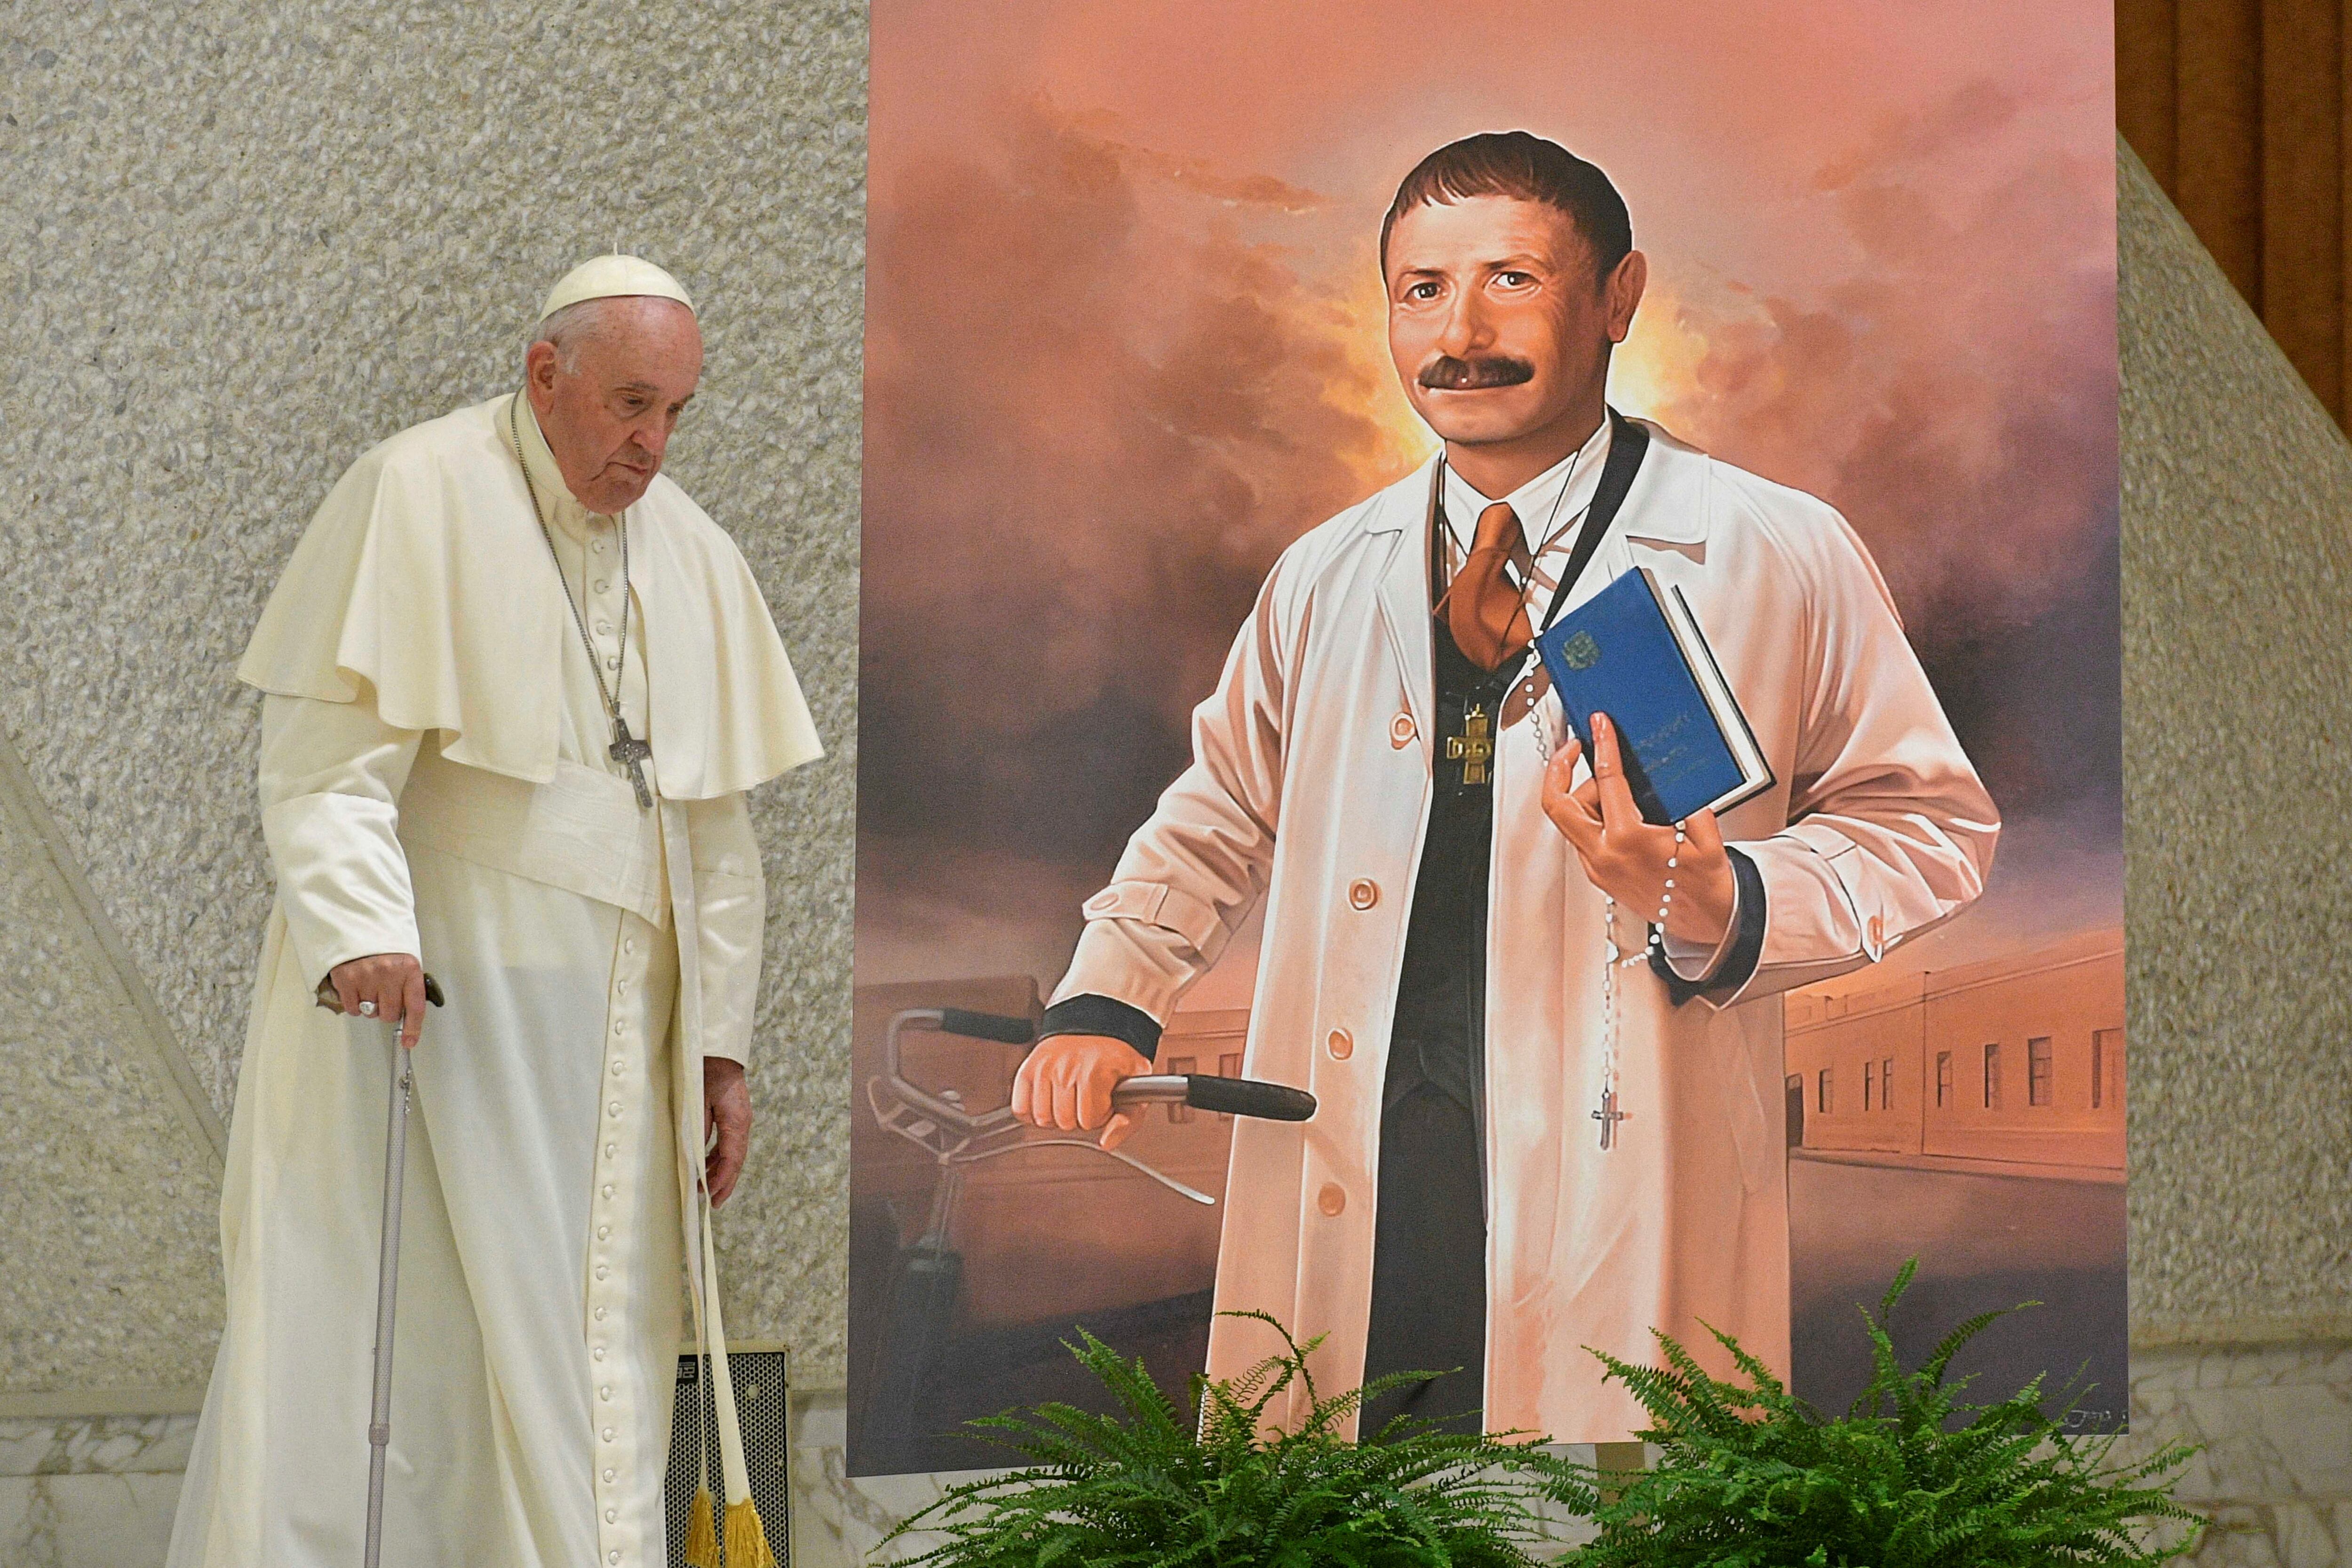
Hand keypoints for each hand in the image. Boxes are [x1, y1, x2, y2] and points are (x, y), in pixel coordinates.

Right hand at [327, 953, 428, 1049]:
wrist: (360, 926)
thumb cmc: (385, 950)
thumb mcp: (404, 963)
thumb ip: (408, 988)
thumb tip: (408, 1019)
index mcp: (409, 968)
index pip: (415, 1006)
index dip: (412, 1028)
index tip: (409, 1041)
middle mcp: (389, 972)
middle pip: (390, 1014)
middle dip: (387, 1010)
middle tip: (383, 995)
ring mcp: (367, 975)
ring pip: (370, 1012)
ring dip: (370, 1005)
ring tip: (369, 985)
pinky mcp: (346, 978)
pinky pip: (353, 1009)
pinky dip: (354, 1004)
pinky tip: (356, 988)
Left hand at [704, 1056, 751, 1206]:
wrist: (720, 1053)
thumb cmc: (706, 1073)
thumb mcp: (698, 1102)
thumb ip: (699, 1129)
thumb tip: (695, 1157)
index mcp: (737, 1122)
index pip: (732, 1158)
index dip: (723, 1180)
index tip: (712, 1198)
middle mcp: (743, 1124)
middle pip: (736, 1161)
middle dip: (725, 1183)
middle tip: (714, 1203)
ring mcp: (741, 1121)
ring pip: (734, 1154)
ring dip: (721, 1172)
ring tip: (706, 1189)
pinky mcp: (735, 1118)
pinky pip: (729, 1144)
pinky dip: (719, 1158)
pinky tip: (707, 1166)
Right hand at [1011, 1034, 1151, 1150]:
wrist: (1096, 1029)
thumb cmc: (1116, 1061)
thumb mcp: (1136, 1087)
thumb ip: (1128, 1120)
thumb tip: (1106, 1143)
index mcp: (1094, 1071)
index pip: (1089, 1120)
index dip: (1099, 1114)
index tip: (1104, 1099)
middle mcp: (1066, 1067)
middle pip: (1064, 1121)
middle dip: (1078, 1116)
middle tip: (1086, 1098)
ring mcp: (1043, 1067)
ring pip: (1042, 1119)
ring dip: (1056, 1115)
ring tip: (1069, 1097)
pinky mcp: (1027, 1069)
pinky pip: (1020, 1108)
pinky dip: (1032, 1111)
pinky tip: (1049, 1100)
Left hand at [1542, 711, 1736, 947]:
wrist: (1707, 921)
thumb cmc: (1707, 884)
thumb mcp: (1705, 834)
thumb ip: (1689, 801)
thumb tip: (1671, 776)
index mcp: (1629, 841)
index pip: (1606, 781)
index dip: (1602, 746)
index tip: (1598, 725)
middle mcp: (1605, 856)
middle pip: (1559, 804)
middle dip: (1560, 770)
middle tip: (1575, 748)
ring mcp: (1597, 868)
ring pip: (1569, 820)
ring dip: (1581, 795)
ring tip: (1611, 783)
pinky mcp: (1599, 875)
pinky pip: (1581, 836)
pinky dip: (1589, 815)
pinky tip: (1612, 806)